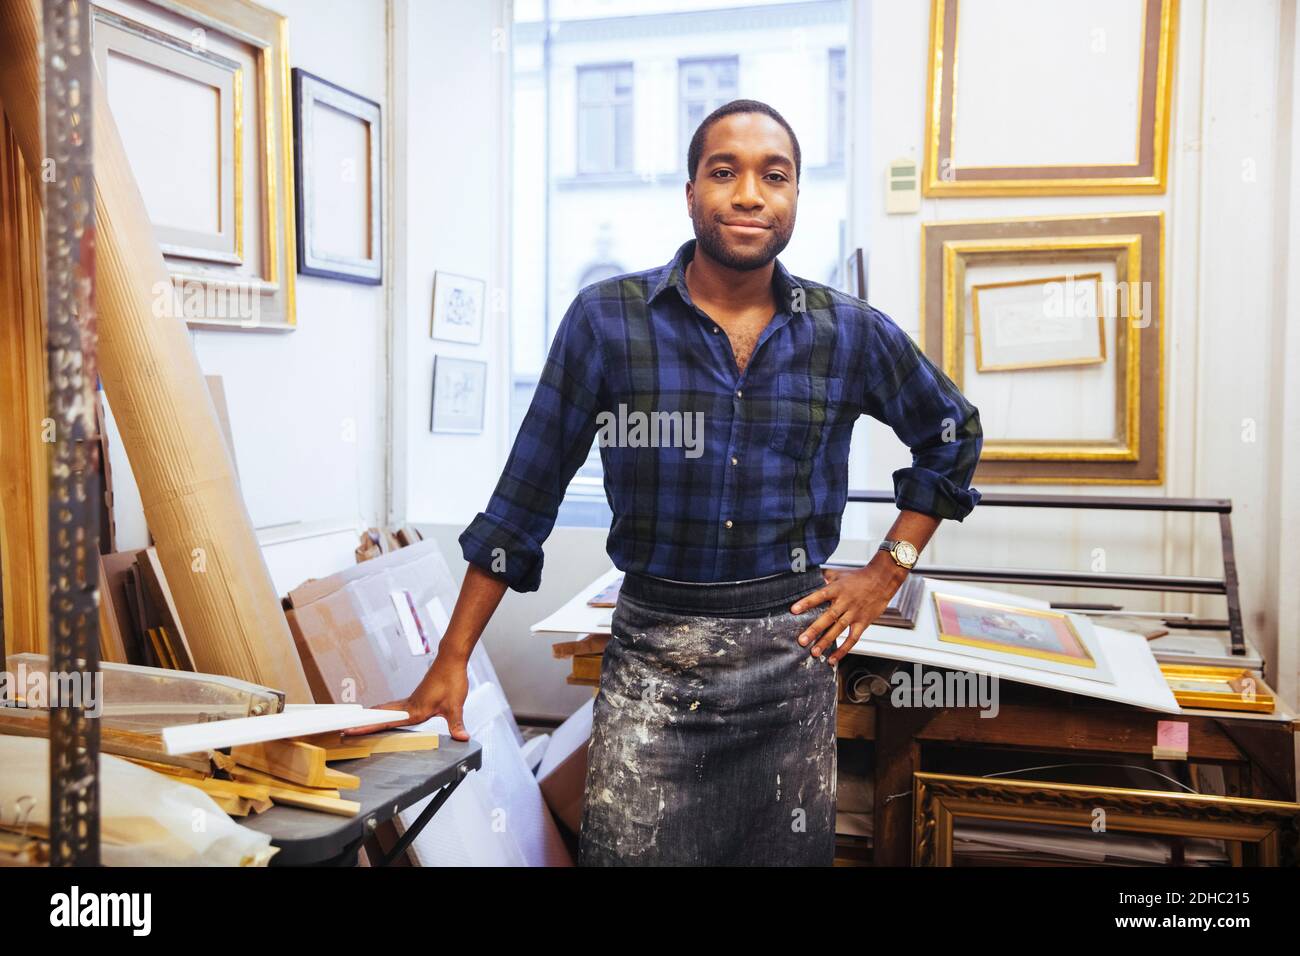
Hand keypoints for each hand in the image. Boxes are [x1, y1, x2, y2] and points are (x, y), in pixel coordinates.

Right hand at [341, 653, 471, 740]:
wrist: (451, 659)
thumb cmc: (452, 679)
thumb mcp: (455, 705)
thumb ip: (456, 724)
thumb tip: (462, 738)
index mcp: (414, 710)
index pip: (386, 722)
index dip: (368, 727)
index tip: (351, 730)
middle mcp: (409, 705)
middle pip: (381, 716)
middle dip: (364, 724)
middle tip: (346, 729)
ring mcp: (411, 700)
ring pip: (387, 710)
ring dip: (374, 717)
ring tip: (359, 723)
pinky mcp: (416, 697)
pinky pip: (396, 707)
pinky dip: (385, 711)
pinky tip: (386, 714)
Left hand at [789, 558, 909, 665]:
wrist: (882, 580)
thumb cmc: (859, 577)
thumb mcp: (839, 573)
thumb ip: (824, 576)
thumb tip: (809, 576)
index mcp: (837, 589)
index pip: (820, 595)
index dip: (807, 602)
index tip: (793, 610)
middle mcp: (845, 602)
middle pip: (828, 617)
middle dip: (814, 630)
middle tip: (802, 640)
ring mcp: (854, 614)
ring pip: (839, 629)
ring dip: (826, 642)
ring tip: (814, 652)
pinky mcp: (863, 623)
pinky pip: (853, 639)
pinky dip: (843, 650)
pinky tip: (833, 658)